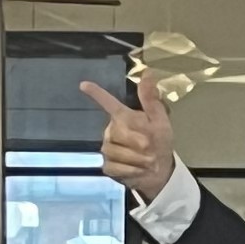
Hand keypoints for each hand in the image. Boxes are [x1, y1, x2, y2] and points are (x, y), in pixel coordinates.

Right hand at [80, 72, 175, 201]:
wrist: (160, 170)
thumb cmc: (160, 142)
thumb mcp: (160, 121)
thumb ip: (151, 100)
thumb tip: (147, 73)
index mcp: (124, 117)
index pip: (109, 103)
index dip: (97, 94)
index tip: (84, 84)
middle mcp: (112, 131)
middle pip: (117, 133)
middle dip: (138, 142)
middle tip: (151, 148)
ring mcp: (108, 149)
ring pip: (115, 151)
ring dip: (136, 158)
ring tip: (148, 160)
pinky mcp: (108, 166)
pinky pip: (114, 167)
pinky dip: (131, 170)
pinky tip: (139, 169)